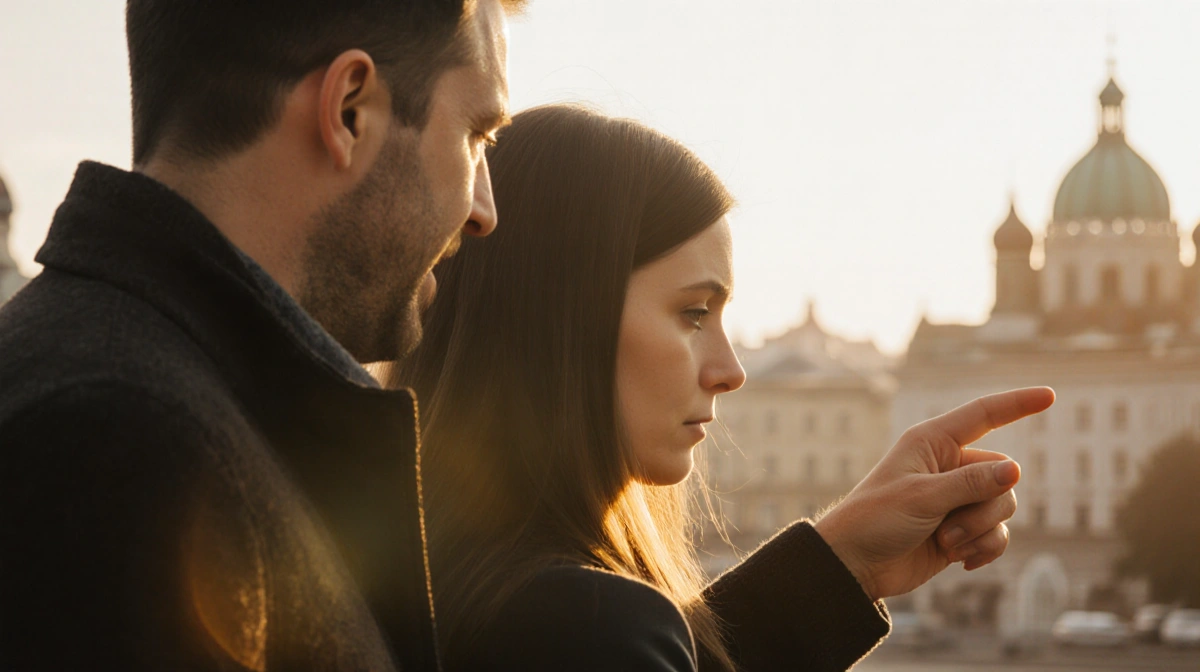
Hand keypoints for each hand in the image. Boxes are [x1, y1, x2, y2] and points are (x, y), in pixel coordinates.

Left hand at [813, 387, 1054, 601]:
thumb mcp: (923, 497)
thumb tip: (1015, 469)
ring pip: (1003, 506)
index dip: (1017, 404)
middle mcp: (948, 466)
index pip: (983, 415)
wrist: (855, 565)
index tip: (1050, 396)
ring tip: (946, 543)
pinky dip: (985, 548)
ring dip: (980, 531)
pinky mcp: (961, 530)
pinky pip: (996, 534)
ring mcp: (956, 500)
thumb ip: (971, 484)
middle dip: (986, 506)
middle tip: (948, 529)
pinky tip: (962, 561)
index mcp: (931, 443)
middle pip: (1003, 474)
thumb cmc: (876, 520)